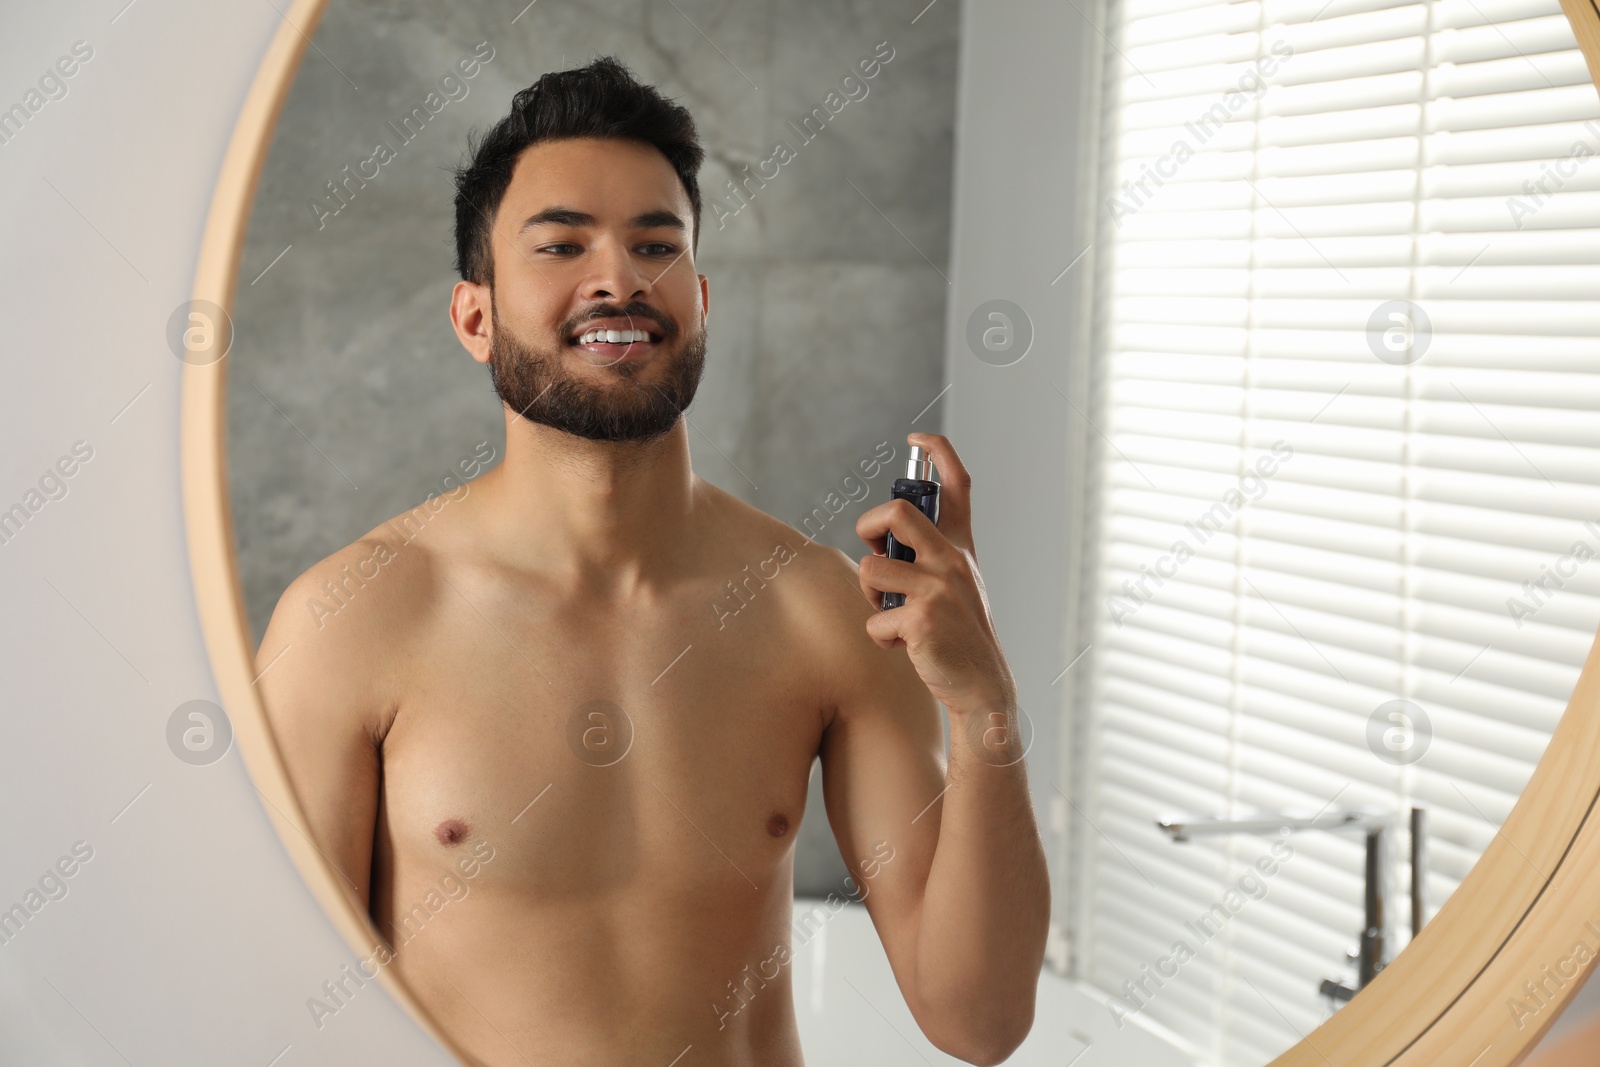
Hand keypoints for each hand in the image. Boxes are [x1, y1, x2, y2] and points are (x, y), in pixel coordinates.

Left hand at [855, 432, 1016, 716]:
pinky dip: (880, 636)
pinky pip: (875, 618)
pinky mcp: (922, 618)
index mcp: (961, 547)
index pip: (958, 484)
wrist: (981, 685)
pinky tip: (904, 647)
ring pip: (871, 570)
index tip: (918, 438)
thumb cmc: (957, 635)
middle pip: (895, 511)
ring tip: (890, 614)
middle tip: (875, 553)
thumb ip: (927, 559)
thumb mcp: (955, 586)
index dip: (938, 451)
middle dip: (868, 527)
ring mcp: (939, 587)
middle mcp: (953, 560)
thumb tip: (879, 543)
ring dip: (870, 597)